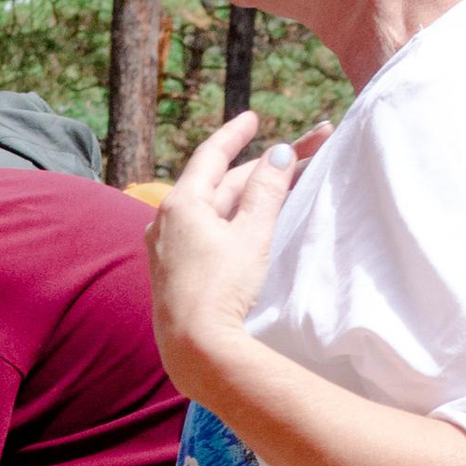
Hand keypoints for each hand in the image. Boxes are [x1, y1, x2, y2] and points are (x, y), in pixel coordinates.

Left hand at [147, 110, 328, 394]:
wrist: (194, 348)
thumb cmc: (222, 288)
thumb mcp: (252, 234)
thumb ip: (266, 192)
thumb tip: (280, 154)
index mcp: (181, 203)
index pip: (211, 155)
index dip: (235, 134)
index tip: (253, 117)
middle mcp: (165, 220)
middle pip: (218, 184)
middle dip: (259, 170)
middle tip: (300, 154)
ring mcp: (165, 247)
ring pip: (213, 210)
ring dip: (246, 196)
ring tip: (280, 185)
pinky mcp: (173, 272)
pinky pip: (204, 232)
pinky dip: (230, 220)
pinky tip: (246, 223)